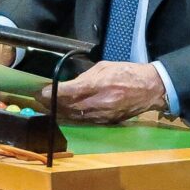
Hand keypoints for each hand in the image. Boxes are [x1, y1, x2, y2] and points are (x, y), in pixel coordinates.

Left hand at [36, 61, 166, 123]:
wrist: (150, 88)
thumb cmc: (126, 72)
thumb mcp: (104, 66)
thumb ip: (85, 76)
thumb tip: (69, 84)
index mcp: (100, 84)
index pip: (70, 91)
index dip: (54, 93)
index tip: (41, 91)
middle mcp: (100, 102)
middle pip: (69, 106)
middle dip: (52, 103)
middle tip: (39, 99)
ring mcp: (104, 115)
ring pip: (75, 116)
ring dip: (60, 111)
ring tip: (48, 106)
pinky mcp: (108, 122)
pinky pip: (85, 120)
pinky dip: (73, 116)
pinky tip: (65, 112)